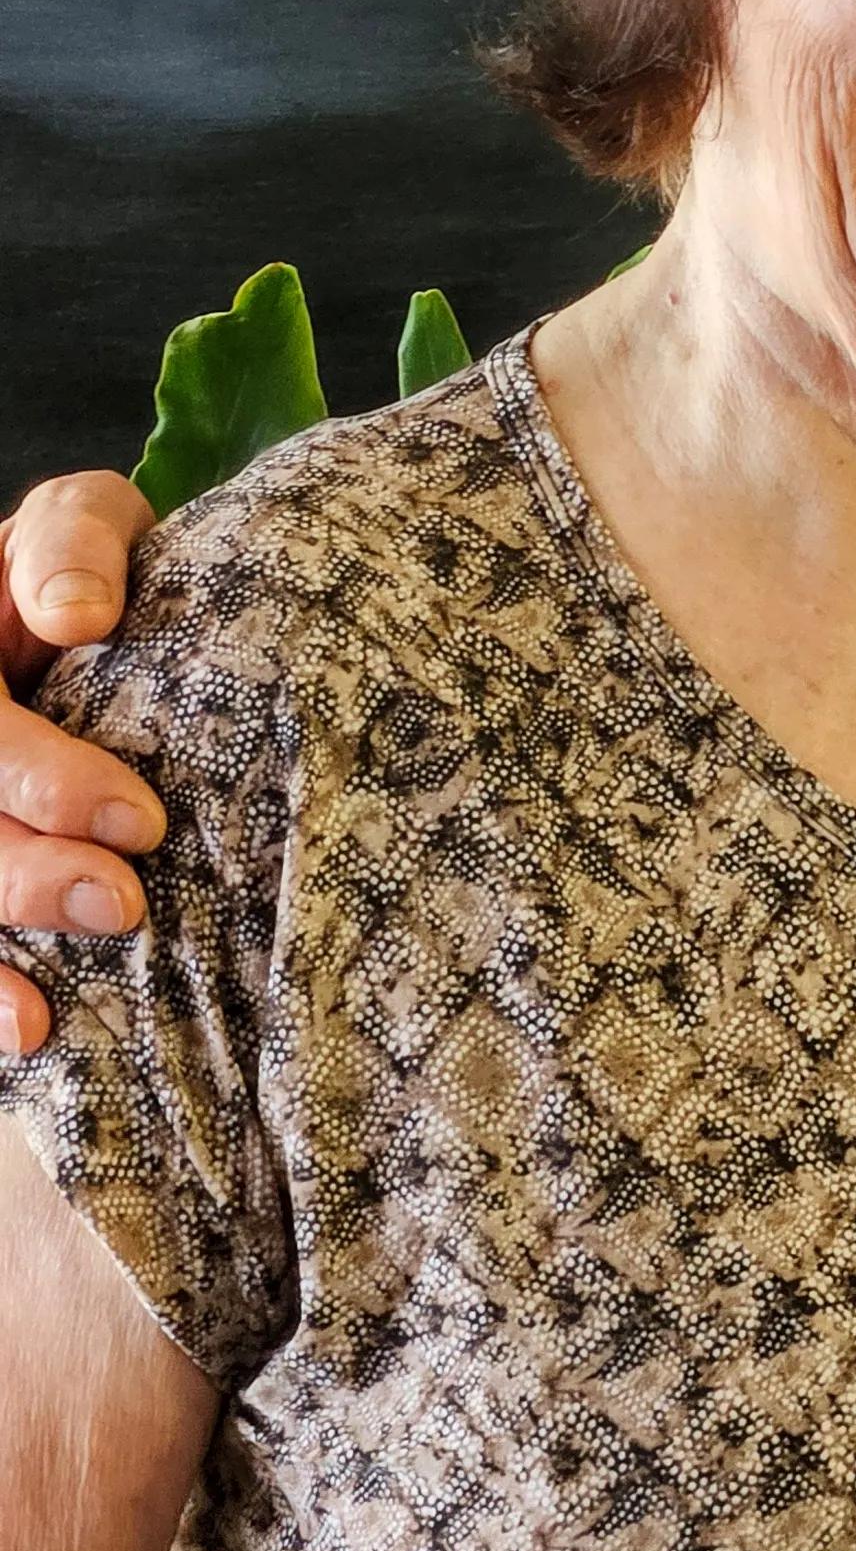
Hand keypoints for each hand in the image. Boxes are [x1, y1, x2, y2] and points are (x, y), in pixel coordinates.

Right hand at [0, 474, 162, 1059]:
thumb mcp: (81, 521)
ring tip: (44, 1014)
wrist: (76, 611)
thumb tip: (77, 614)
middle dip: (19, 875)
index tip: (140, 819)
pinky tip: (23, 1030)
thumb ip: (73, 544)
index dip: (39, 777)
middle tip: (121, 904)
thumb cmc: (83, 570)